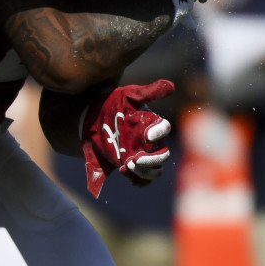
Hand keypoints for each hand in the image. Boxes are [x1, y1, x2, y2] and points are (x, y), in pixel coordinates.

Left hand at [82, 80, 174, 197]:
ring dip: (144, 172)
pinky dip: (137, 180)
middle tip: (134, 159)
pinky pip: (143, 179)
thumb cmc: (114, 104)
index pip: (164, 130)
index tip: (147, 136)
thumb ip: (148, 92)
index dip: (159, 133)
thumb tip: (171, 85)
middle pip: (162, 155)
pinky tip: (124, 173)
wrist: (93, 119)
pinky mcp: (132, 164)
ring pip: (154, 169)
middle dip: (151, 160)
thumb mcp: (129, 95)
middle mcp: (151, 142)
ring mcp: (142, 154)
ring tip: (127, 166)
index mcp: (153, 124)